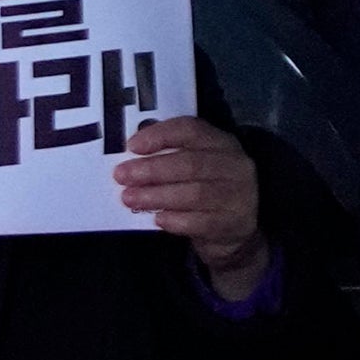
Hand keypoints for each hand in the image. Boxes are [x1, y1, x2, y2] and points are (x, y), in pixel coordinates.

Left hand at [114, 112, 272, 290]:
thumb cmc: (207, 190)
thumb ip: (171, 158)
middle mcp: (234, 165)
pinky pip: (201, 222)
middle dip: (152, 169)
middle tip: (122, 176)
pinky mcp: (233, 223)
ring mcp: (237, 195)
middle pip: (191, 163)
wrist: (238, 229)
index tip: (132, 146)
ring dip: (157, 196)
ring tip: (129, 198)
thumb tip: (131, 159)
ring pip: (195, 193)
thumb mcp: (197, 166)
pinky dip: (175, 220)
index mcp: (221, 143)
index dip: (160, 136)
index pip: (192, 130)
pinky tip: (157, 219)